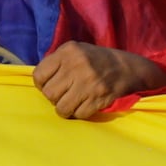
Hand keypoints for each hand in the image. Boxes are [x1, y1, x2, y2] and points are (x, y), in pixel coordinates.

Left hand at [33, 42, 165, 119]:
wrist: (127, 68)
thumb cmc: (96, 61)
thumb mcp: (76, 51)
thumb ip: (56, 63)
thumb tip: (38, 82)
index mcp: (68, 51)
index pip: (39, 75)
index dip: (43, 85)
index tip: (53, 85)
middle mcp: (77, 64)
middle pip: (49, 94)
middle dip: (55, 98)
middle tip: (66, 94)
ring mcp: (88, 82)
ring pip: (61, 108)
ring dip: (66, 109)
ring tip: (75, 101)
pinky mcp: (98, 97)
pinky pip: (78, 114)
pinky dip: (80, 113)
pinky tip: (87, 103)